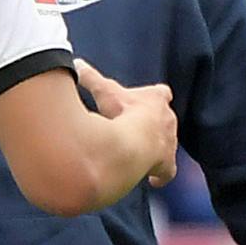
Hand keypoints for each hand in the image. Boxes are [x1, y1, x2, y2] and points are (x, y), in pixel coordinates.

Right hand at [75, 59, 176, 186]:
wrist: (135, 142)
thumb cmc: (122, 114)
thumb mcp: (104, 91)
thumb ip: (90, 77)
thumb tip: (75, 64)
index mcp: (156, 99)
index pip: (161, 93)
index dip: (154, 97)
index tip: (146, 103)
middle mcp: (168, 120)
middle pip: (165, 119)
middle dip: (153, 124)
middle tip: (138, 129)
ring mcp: (169, 143)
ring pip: (167, 144)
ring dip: (155, 147)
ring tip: (143, 153)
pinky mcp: (166, 164)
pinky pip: (167, 171)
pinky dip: (160, 175)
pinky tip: (152, 180)